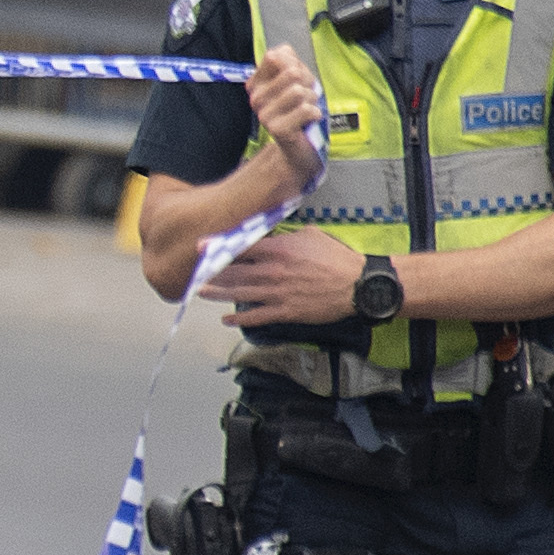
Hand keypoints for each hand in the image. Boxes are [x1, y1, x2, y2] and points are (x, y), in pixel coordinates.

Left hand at [209, 226, 370, 326]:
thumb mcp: (310, 237)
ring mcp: (277, 293)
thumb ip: (286, 236)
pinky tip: (226, 319)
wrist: (358, 285)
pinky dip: (239, 319)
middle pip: (233, 272)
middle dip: (211, 272)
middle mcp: (272, 271)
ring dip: (217, 294)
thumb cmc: (337, 258)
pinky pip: (256, 316)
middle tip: (195, 272)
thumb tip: (273, 235)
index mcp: (278, 250)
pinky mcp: (285, 311)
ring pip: (239, 293)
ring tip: (201, 292)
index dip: (219, 246)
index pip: (242, 246)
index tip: (202, 246)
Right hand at [245, 45, 325, 193]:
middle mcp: (255, 98)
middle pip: (292, 73)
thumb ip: (289, 61)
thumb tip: (281, 52)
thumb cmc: (299, 111)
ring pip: (299, 92)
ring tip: (307, 109)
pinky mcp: (276, 129)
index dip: (295, 64)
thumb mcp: (296, 80)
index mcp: (256, 83)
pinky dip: (315, 113)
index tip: (297, 80)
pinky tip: (309, 120)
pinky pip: (305, 110)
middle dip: (307, 83)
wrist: (301, 147)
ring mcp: (264, 115)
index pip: (276, 56)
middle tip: (306, 98)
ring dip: (312, 100)